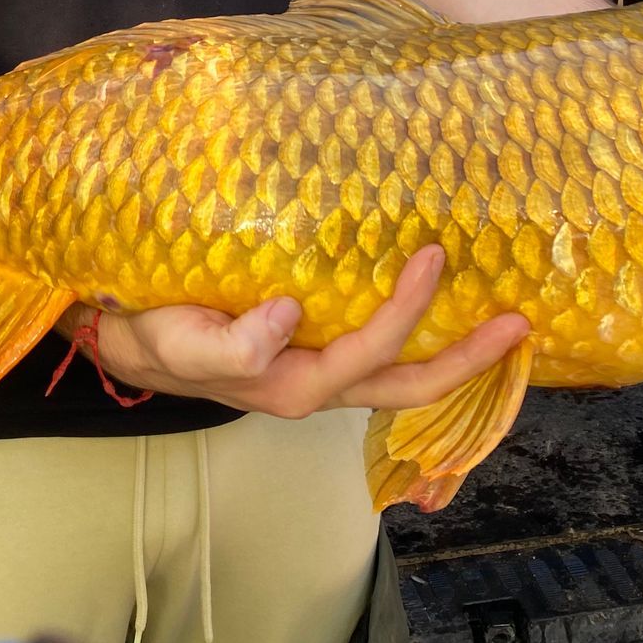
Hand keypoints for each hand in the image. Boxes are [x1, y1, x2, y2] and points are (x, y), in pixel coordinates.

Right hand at [86, 244, 529, 416]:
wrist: (125, 337)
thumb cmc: (153, 336)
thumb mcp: (178, 343)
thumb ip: (229, 342)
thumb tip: (289, 315)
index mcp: (291, 385)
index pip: (367, 353)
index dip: (405, 310)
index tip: (429, 257)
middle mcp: (317, 385)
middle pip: (407, 384)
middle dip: (467, 360)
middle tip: (517, 322)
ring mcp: (320, 372)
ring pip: (400, 374)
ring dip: (454, 353)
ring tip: (501, 318)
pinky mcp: (315, 350)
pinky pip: (380, 353)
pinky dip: (420, 336)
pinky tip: (442, 305)